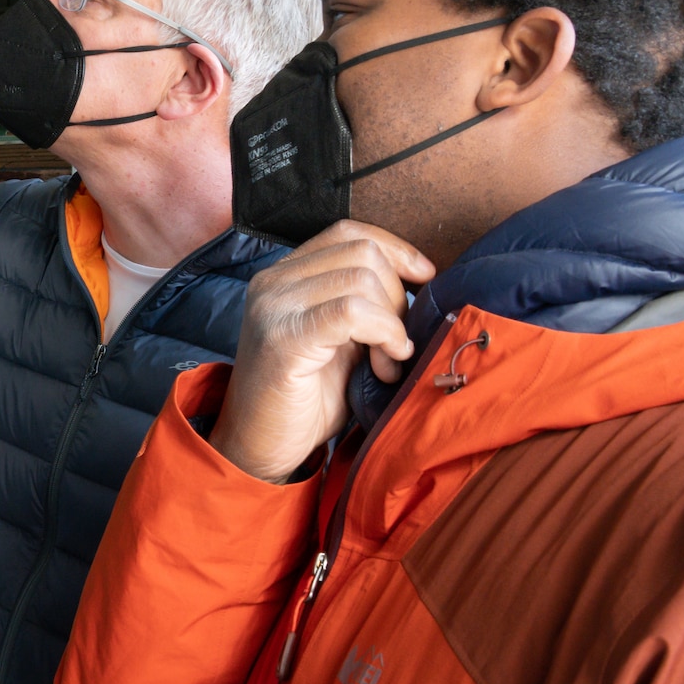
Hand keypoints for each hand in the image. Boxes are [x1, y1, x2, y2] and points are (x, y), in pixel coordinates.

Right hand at [211, 221, 435, 482]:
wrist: (259, 449)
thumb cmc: (304, 401)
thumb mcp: (340, 340)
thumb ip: (364, 305)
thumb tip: (421, 282)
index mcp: (284, 277)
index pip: (348, 233)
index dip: (395, 250)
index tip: (424, 280)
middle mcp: (273, 283)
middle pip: (362, 253)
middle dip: (398, 295)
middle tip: (396, 343)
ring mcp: (274, 308)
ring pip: (361, 279)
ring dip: (393, 322)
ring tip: (386, 362)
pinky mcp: (283, 339)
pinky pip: (352, 312)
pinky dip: (384, 333)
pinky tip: (385, 363)